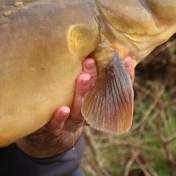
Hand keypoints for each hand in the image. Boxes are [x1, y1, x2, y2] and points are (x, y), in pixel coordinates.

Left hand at [16, 55, 134, 158]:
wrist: (48, 132)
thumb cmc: (67, 100)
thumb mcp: (82, 87)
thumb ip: (91, 72)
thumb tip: (101, 44)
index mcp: (99, 103)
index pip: (117, 91)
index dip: (125, 77)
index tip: (127, 59)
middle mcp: (88, 113)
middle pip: (97, 98)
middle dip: (97, 79)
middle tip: (93, 61)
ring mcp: (72, 122)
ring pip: (80, 110)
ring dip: (82, 93)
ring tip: (83, 77)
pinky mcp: (55, 128)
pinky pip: (57, 124)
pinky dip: (60, 117)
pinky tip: (61, 108)